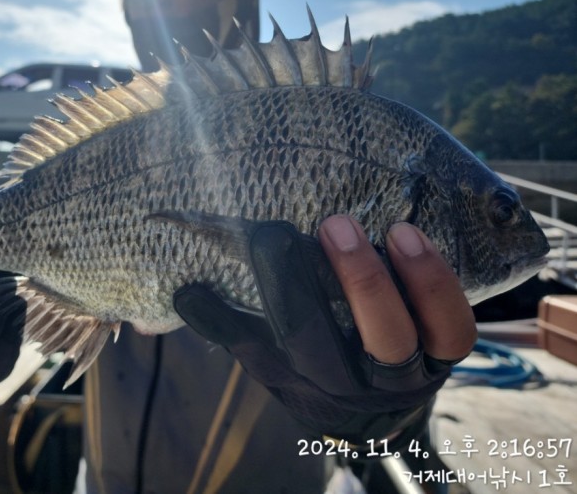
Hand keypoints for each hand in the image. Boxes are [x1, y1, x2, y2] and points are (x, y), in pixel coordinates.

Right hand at [174, 215, 476, 443]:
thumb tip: (185, 293)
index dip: (286, 286)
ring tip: (392, 231)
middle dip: (356, 280)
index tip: (268, 235)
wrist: (367, 416)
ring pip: (422, 335)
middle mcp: (371, 384)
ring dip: (414, 281)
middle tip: (332, 224)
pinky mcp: (446, 354)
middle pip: (372, 340)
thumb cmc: (308, 373)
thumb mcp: (267, 358)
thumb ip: (229, 326)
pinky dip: (439, 285)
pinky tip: (412, 239)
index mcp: (317, 382)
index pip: (302, 337)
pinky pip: (455, 326)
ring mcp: (416, 373)